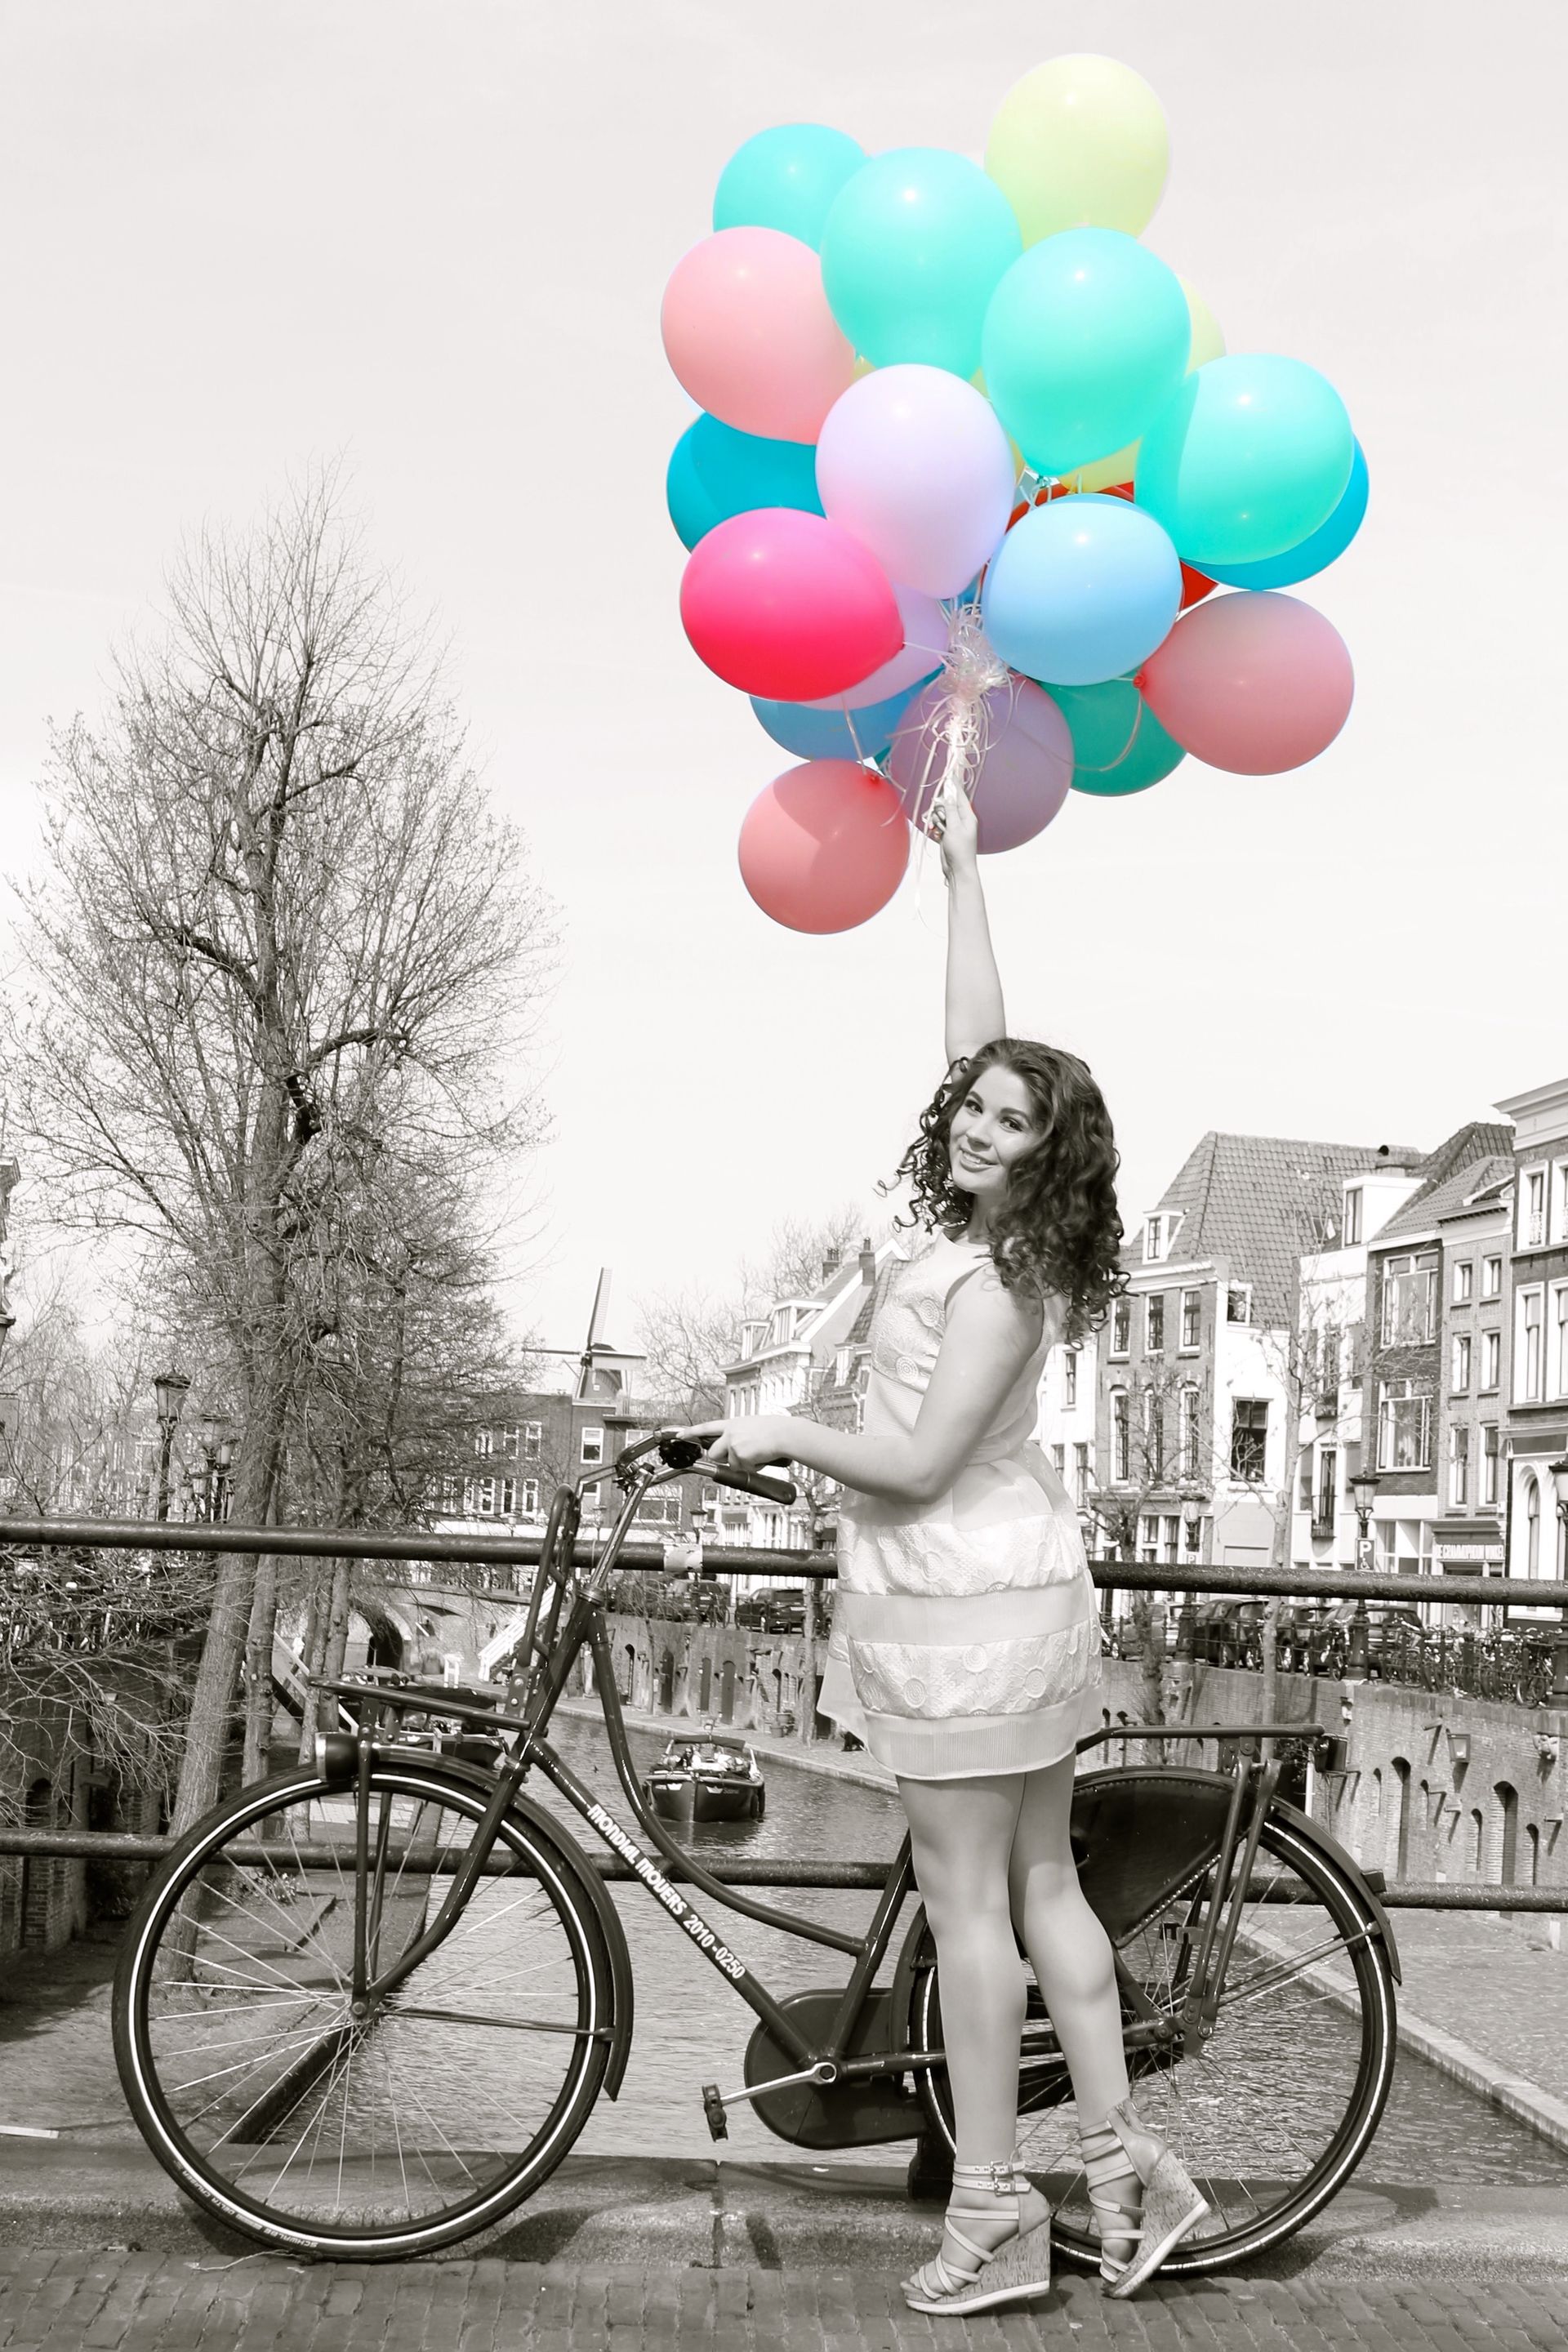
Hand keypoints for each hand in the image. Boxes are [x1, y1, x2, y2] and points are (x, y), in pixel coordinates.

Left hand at [671, 1415, 797, 1472]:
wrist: (785, 1435)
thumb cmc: (776, 1430)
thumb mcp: (753, 1425)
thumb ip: (740, 1433)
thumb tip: (738, 1445)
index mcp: (733, 1423)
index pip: (707, 1427)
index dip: (691, 1432)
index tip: (680, 1435)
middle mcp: (730, 1433)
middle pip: (713, 1453)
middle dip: (722, 1458)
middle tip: (737, 1456)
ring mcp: (733, 1445)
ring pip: (730, 1464)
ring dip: (742, 1463)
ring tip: (757, 1454)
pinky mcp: (739, 1456)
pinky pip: (743, 1469)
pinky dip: (753, 1467)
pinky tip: (761, 1458)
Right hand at [933, 777, 978, 878]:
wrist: (957, 870)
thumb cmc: (960, 850)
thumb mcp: (954, 828)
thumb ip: (950, 810)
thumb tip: (947, 796)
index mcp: (968, 816)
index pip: (960, 795)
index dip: (954, 785)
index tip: (949, 774)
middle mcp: (961, 819)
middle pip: (946, 804)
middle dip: (939, 809)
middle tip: (940, 820)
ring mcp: (953, 826)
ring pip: (940, 813)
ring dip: (936, 819)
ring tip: (938, 830)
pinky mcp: (946, 833)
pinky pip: (937, 824)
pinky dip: (935, 827)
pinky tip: (936, 834)